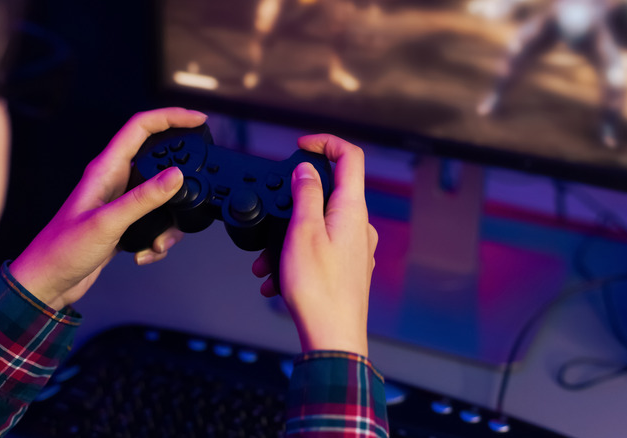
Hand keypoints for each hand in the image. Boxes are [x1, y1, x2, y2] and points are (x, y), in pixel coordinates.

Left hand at [9, 108, 206, 310]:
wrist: (47, 283)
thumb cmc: (62, 250)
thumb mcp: (108, 222)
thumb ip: (144, 199)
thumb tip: (176, 176)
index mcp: (106, 169)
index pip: (141, 128)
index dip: (171, 117)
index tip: (197, 120)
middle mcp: (114, 181)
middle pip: (159, 161)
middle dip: (180, 180)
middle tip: (196, 189)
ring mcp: (120, 202)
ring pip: (161, 198)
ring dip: (169, 222)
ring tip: (159, 241)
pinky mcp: (123, 223)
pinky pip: (155, 222)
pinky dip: (158, 239)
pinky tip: (145, 252)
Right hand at [252, 134, 377, 355]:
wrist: (332, 337)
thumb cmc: (319, 290)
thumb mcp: (302, 232)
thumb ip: (305, 194)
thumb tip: (306, 169)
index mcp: (352, 210)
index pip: (350, 156)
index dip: (326, 142)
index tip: (302, 146)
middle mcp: (359, 226)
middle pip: (327, 193)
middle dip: (293, 204)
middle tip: (272, 222)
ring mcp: (356, 248)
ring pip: (317, 226)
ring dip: (288, 238)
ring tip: (267, 263)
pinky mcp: (348, 267)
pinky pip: (319, 250)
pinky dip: (296, 257)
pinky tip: (276, 278)